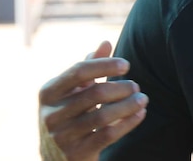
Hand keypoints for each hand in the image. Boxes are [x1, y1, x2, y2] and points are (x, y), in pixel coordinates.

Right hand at [39, 41, 147, 160]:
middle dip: (121, 88)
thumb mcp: (74, 90)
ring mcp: (61, 136)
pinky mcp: (75, 153)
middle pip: (95, 93)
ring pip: (102, 116)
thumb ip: (89, 66)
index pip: (79, 71)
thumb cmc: (69, 114)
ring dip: (128, 105)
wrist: (55, 157)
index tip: (126, 65)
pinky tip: (140, 114)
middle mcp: (51, 114)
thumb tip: (106, 42)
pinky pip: (107, 135)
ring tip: (143, 99)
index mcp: (49, 92)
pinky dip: (128, 123)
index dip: (105, 65)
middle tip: (136, 86)